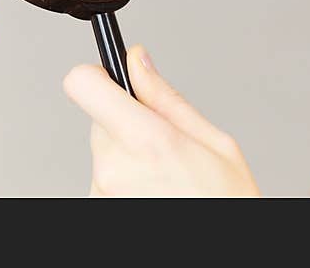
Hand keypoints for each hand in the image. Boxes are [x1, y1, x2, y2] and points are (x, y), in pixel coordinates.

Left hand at [63, 44, 260, 196]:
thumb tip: (138, 62)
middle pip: (99, 119)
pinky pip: (104, 179)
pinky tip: (154, 193)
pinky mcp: (98, 208)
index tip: (111, 79)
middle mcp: (113, 168)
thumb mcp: (215, 144)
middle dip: (126, 123)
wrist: (219, 255)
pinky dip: (124, 182)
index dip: (96, 75)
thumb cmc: (226, 204)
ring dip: (127, 157)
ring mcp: (101, 193)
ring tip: (165, 178)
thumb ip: (165, 98)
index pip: (82, 84)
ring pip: (104, 151)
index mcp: (145, 141)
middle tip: (163, 146)